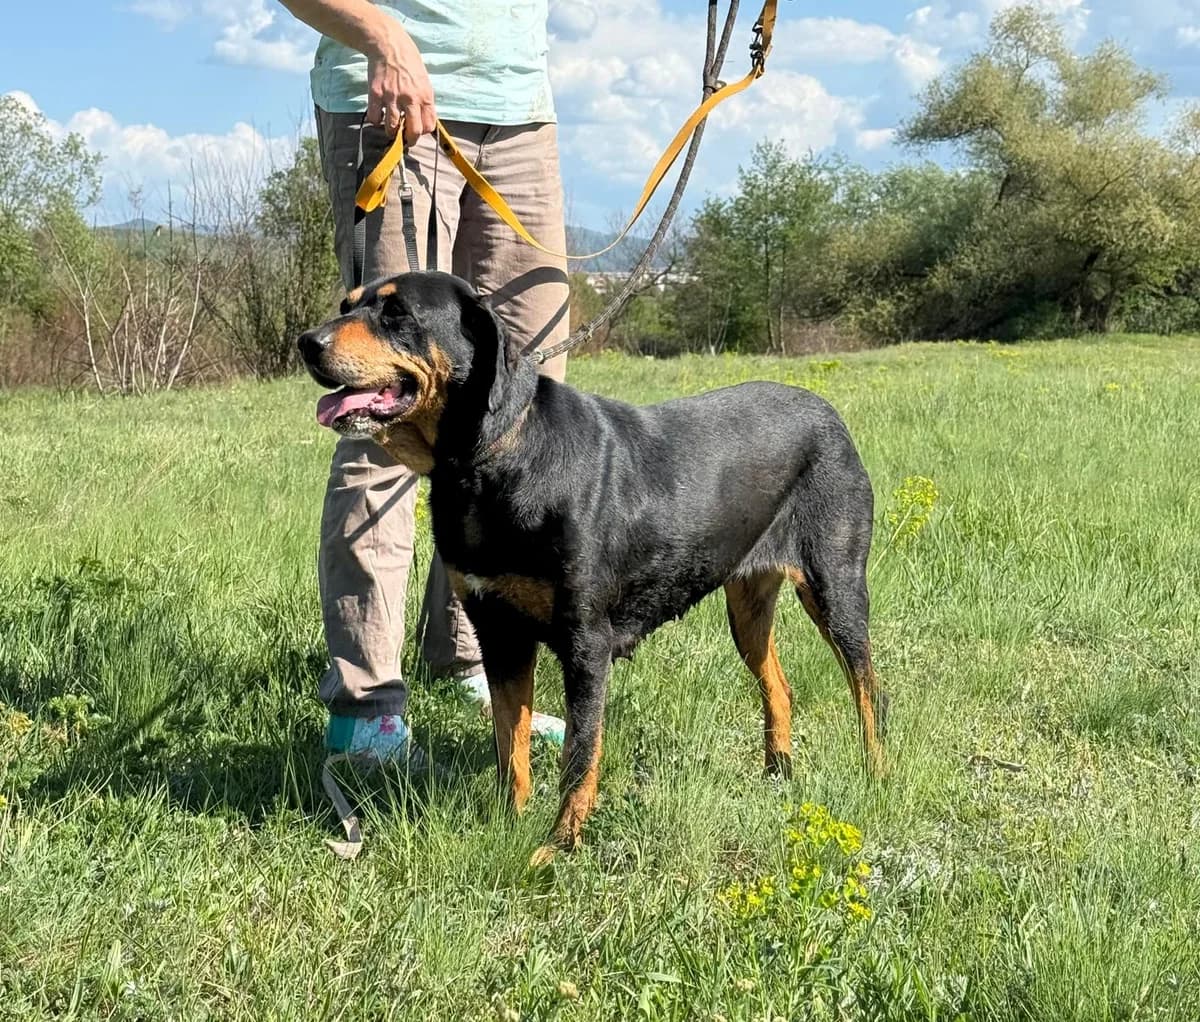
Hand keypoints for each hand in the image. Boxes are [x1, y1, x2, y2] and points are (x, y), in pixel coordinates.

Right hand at [365, 20, 435, 143]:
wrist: (389, 45)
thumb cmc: (408, 62)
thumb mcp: (424, 81)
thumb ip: (424, 100)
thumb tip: (424, 120)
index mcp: (425, 96)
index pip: (429, 126)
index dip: (422, 132)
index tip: (416, 130)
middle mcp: (410, 98)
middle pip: (413, 132)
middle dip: (409, 140)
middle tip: (404, 139)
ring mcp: (392, 97)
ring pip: (392, 128)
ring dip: (391, 132)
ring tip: (390, 127)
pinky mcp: (376, 93)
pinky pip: (375, 117)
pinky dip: (376, 120)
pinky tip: (378, 114)